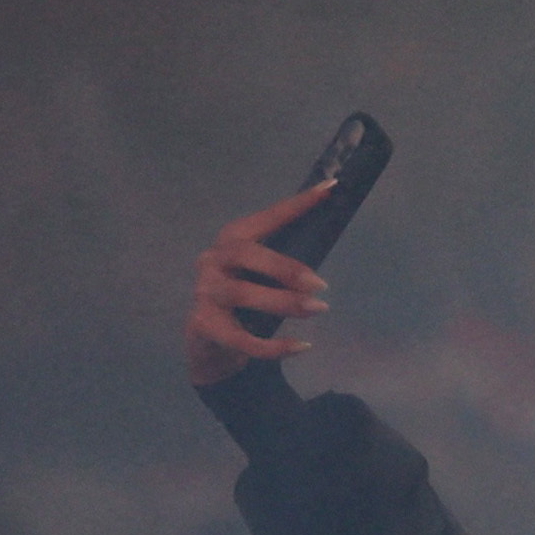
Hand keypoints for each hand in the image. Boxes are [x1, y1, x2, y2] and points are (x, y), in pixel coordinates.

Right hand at [183, 180, 337, 388]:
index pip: (267, 218)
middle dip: (285, 268)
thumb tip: (330, 242)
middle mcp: (213, 260)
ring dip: (284, 302)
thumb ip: (286, 262)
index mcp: (232, 239)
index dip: (297, 204)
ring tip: (318, 309)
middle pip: (245, 254)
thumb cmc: (247, 302)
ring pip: (242, 294)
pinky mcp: (204, 326)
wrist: (211, 345)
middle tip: (321, 284)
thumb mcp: (265, 276)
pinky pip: (242, 339)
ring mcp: (204, 293)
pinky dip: (274, 345)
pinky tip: (302, 346)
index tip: (330, 188)